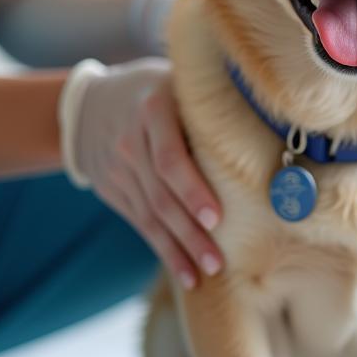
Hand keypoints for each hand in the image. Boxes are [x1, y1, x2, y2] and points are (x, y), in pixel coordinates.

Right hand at [58, 57, 222, 287]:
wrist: (88, 102)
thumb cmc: (157, 90)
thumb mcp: (176, 83)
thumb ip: (208, 104)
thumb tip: (268, 126)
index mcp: (152, 110)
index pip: (170, 158)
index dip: (192, 190)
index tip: (215, 217)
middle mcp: (130, 142)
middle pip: (161, 196)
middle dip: (190, 233)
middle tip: (218, 262)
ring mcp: (117, 169)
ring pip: (150, 216)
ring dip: (178, 249)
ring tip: (205, 273)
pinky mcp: (111, 189)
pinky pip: (139, 223)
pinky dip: (162, 249)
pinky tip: (183, 271)